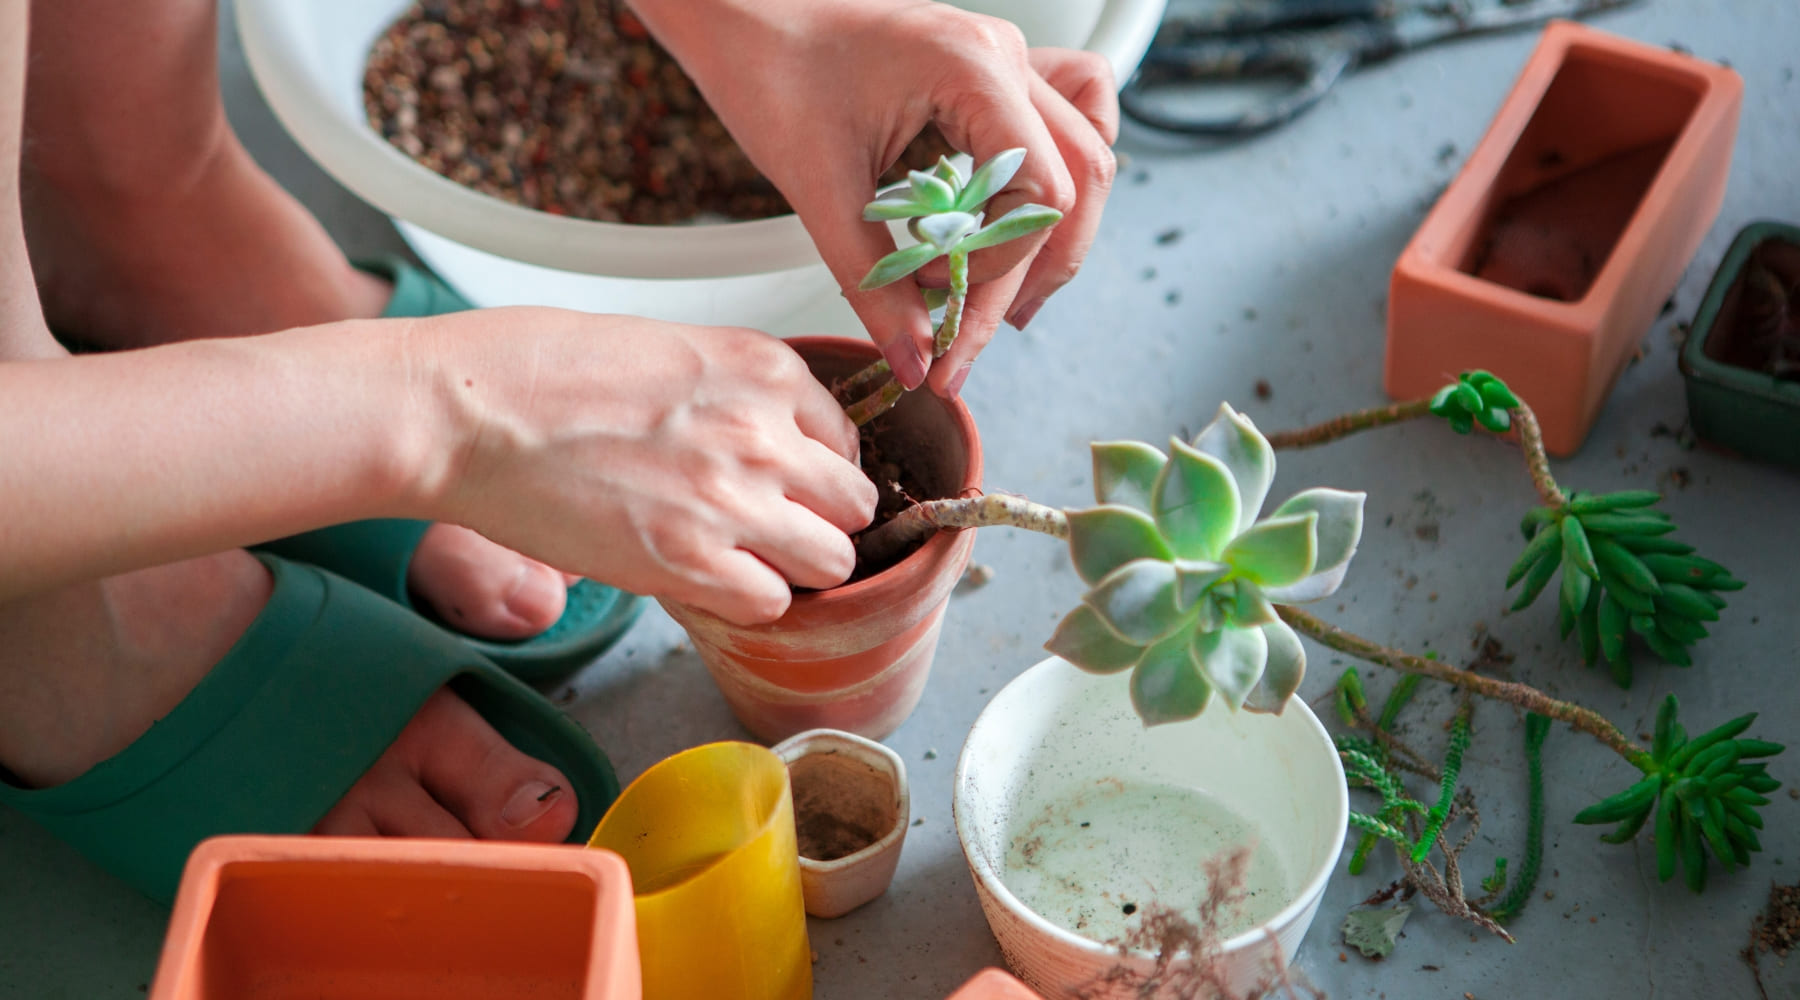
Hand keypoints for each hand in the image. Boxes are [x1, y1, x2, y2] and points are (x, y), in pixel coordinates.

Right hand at [419, 308, 877, 624]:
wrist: (462, 410)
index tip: (781, 488)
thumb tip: (761, 437)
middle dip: (816, 525)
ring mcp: (733, 498)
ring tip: (733, 560)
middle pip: (853, 506)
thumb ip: (730, 393)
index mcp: (763, 367)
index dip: (813, 474)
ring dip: (789, 569)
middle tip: (765, 533)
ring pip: (831, 562)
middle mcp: (765, 430)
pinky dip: (743, 603)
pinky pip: (771, 605)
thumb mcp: (665, 348)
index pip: (845, 441)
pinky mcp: (689, 559)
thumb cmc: (536, 370)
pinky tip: (699, 581)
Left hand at [633, 0, 1120, 396]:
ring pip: (1088, 152)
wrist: (744, 21)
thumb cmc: (770, 72)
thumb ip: (874, 284)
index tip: (941, 295)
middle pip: (1079, 179)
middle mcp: (1003, 57)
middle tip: (971, 335)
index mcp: (970, 66)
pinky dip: (1060, 176)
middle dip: (1031, 272)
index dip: (1001, 262)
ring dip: (1054, 234)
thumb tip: (916, 360)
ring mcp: (1005, 62)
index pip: (1042, 190)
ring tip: (1007, 299)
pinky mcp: (991, 77)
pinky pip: (1070, 119)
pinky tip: (1023, 219)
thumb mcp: (818, 191)